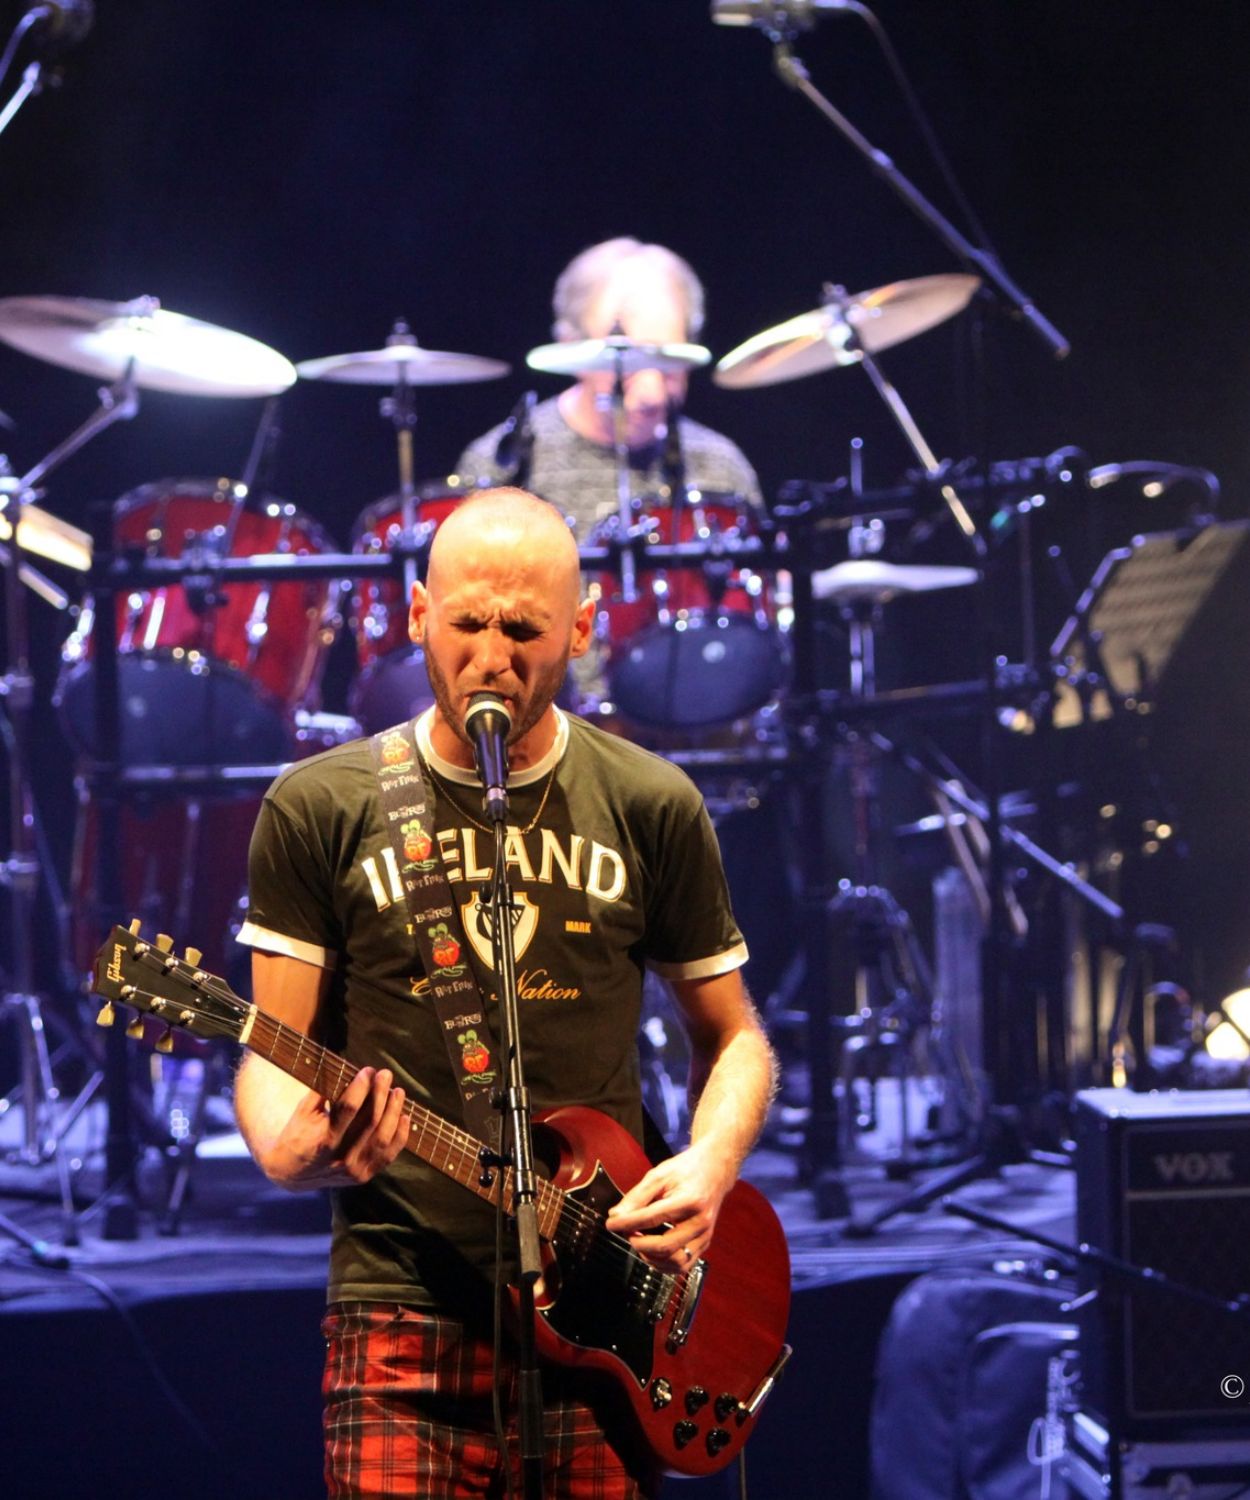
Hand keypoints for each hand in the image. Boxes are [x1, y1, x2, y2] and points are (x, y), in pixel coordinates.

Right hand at [260, 1066, 410, 1191]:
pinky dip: (400, 1135)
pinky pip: (388, 1155)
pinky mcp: (363, 1175)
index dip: (361, 1087)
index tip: (368, 1071)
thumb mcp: (303, 1110)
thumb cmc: (298, 1133)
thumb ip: (324, 1090)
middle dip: (381, 1094)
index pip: (348, 1108)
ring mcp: (353, 1169)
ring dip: (394, 1111)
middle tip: (386, 1074)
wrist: (292, 1171)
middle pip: (370, 1121)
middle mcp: (339, 1157)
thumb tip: (348, 1067)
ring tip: (398, 1092)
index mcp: (322, 1139)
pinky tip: (404, 1116)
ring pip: (383, 1138)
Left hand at [604, 1140, 734, 1271]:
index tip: (611, 1224)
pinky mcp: (705, 1244)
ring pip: (675, 1262)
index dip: (628, 1223)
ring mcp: (705, 1236)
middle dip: (639, 1243)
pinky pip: (683, 1265)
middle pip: (665, 1246)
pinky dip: (663, 1264)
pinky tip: (651, 1252)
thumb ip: (637, 1196)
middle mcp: (701, 1222)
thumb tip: (616, 1215)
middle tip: (626, 1233)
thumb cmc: (686, 1170)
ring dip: (651, 1257)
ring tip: (639, 1241)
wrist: (714, 1170)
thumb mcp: (659, 1175)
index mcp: (690, 1200)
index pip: (653, 1218)